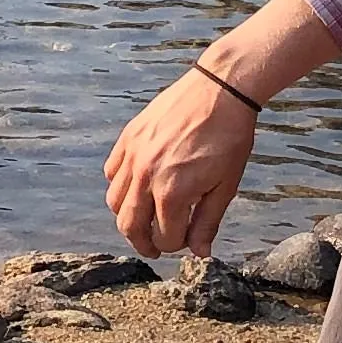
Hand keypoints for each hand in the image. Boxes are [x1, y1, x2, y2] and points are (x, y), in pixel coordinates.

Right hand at [106, 69, 257, 258]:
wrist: (220, 90)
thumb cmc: (229, 137)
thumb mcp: (226, 185)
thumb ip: (208, 222)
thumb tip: (199, 252)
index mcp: (173, 192)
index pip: (164, 237)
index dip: (175, 245)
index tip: (186, 240)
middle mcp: (146, 176)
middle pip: (130, 225)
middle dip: (144, 243)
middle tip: (155, 248)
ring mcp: (133, 155)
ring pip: (115, 201)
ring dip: (129, 216)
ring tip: (144, 218)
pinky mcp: (129, 138)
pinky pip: (112, 172)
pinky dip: (120, 186)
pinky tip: (138, 186)